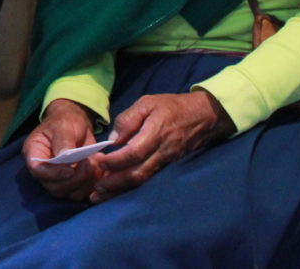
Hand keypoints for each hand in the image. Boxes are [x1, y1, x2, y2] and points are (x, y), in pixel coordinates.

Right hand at [23, 98, 104, 201]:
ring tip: (94, 163)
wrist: (76, 125)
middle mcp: (44, 170)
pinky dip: (94, 184)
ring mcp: (59, 180)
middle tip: (87, 162)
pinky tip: (98, 168)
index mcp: (35, 153)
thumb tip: (64, 157)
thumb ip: (63, 141)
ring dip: (85, 182)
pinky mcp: (73, 184)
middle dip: (74, 179)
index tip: (70, 169)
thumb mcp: (63, 126)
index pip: (37, 170)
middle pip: (54, 187)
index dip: (53, 174)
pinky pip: (83, 193)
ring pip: (70, 194)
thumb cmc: (65, 121)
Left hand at [89, 90, 232, 202]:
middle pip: (138, 173)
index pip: (134, 153)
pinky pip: (149, 181)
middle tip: (96, 188)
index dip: (116, 161)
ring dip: (122, 190)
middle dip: (116, 183)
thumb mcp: (147, 103)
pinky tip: (118, 192)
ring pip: (143, 181)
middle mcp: (163, 152)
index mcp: (156, 133)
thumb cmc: (172, 107)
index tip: (99, 161)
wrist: (204, 117)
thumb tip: (113, 140)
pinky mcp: (169, 168)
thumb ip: (128, 119)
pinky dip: (132, 188)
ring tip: (101, 196)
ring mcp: (167, 163)